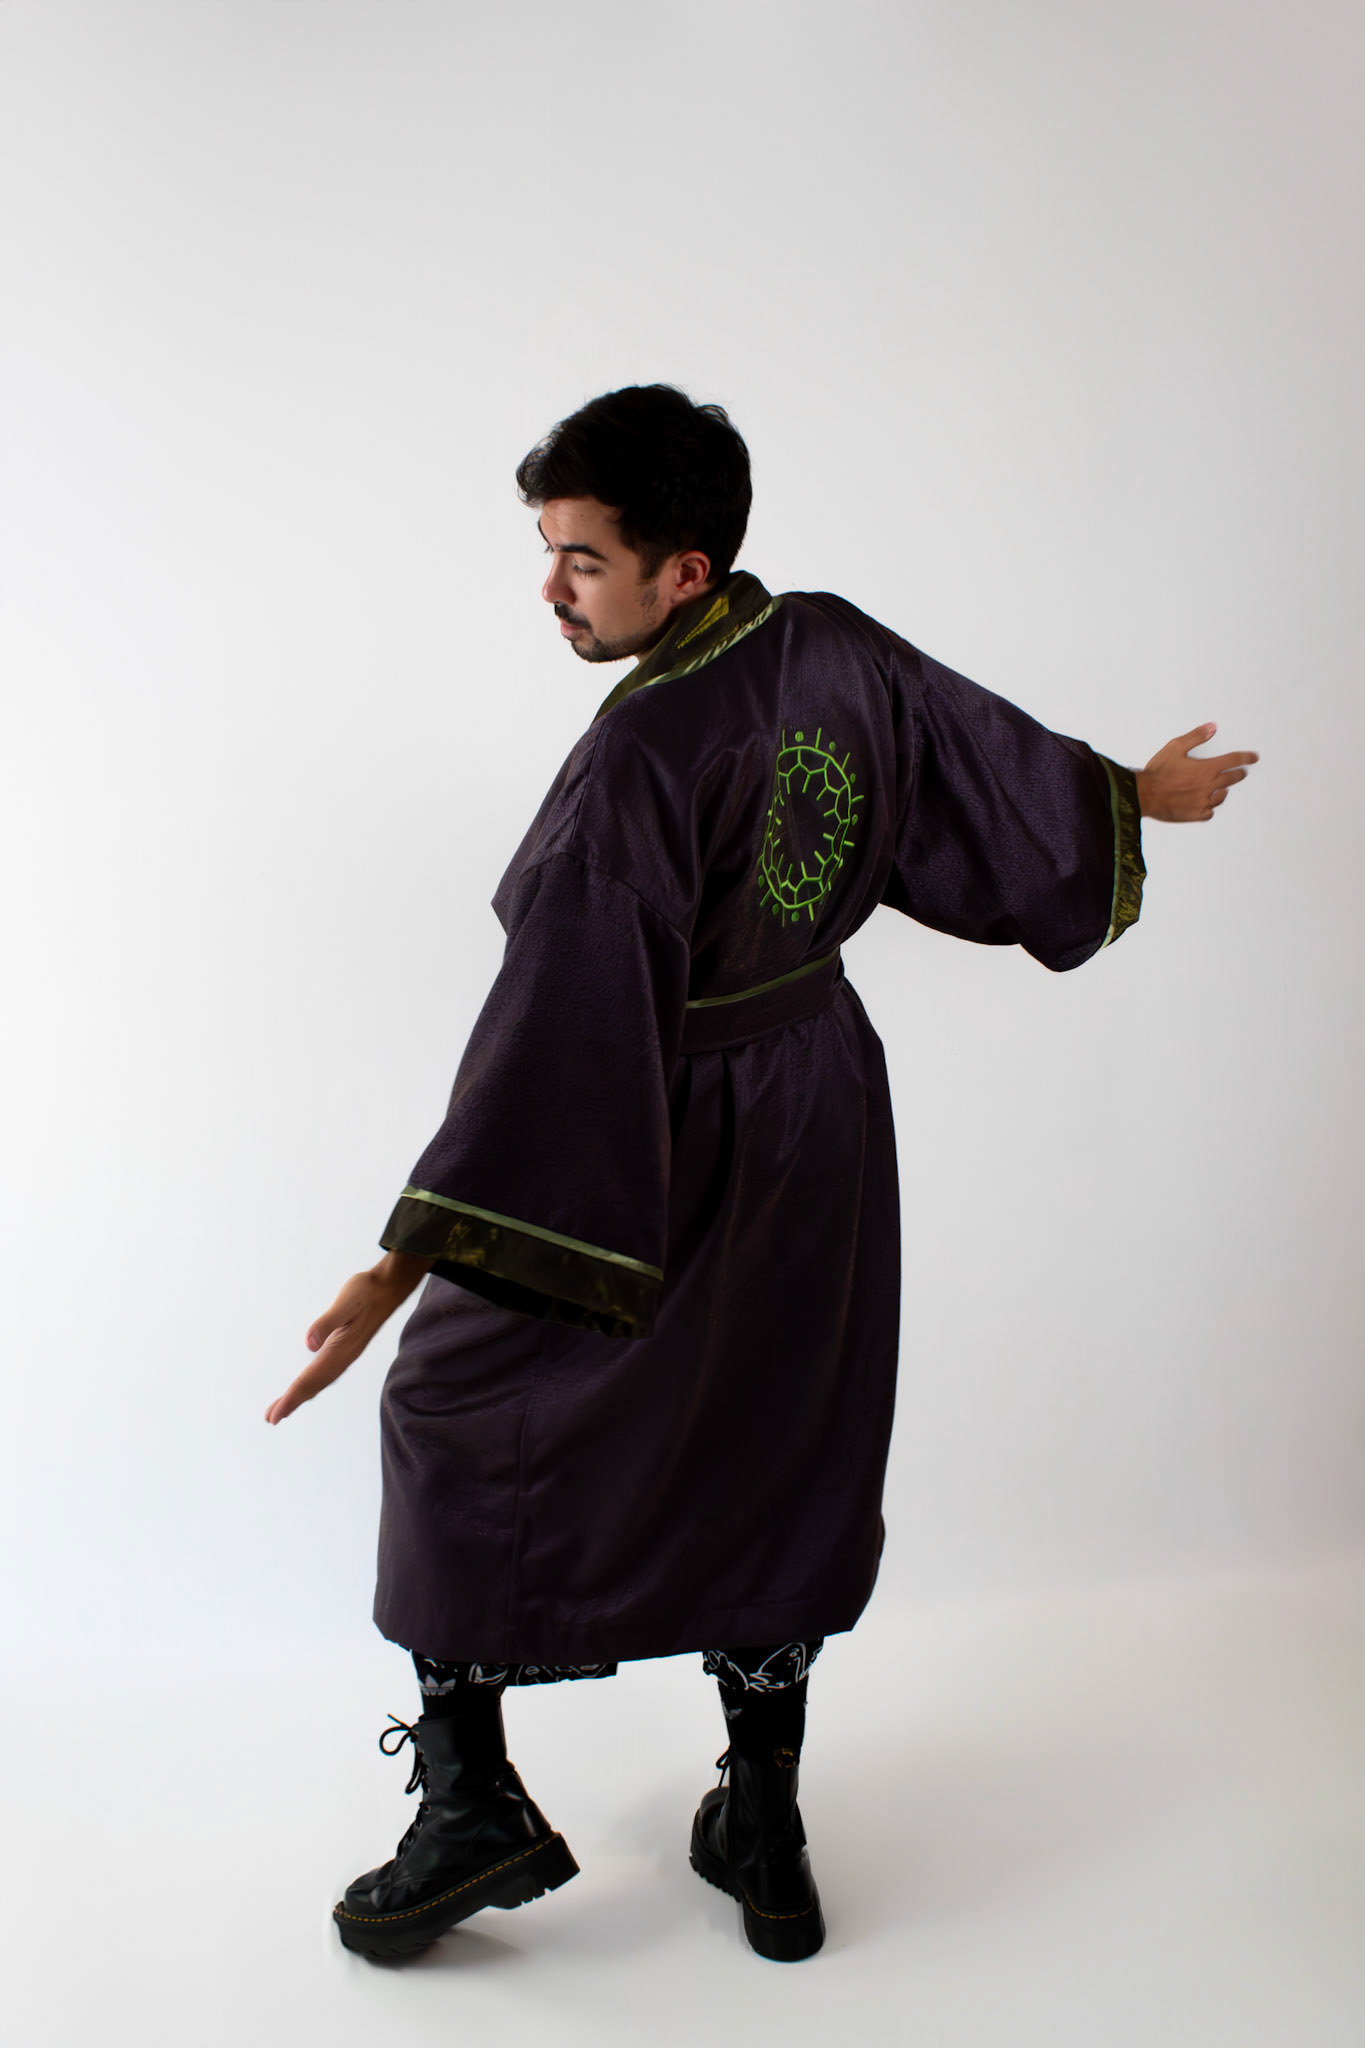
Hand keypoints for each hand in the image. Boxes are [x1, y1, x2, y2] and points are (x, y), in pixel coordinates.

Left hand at [265, 1252, 431, 1424]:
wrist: (390, 1286)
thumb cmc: (367, 1291)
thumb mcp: (346, 1302)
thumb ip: (328, 1322)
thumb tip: (309, 1344)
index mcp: (342, 1349)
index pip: (311, 1378)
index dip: (292, 1397)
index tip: (276, 1414)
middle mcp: (344, 1356)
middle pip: (314, 1385)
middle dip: (292, 1402)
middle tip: (270, 1418)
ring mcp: (346, 1354)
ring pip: (320, 1381)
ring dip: (302, 1396)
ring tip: (283, 1409)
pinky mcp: (347, 1348)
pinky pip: (326, 1374)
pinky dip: (313, 1385)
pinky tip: (307, 1387)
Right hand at [1135, 723, 1258, 821]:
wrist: (1144, 795)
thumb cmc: (1158, 773)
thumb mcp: (1175, 747)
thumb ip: (1196, 737)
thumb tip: (1211, 728)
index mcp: (1207, 768)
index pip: (1234, 760)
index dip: (1246, 757)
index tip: (1253, 758)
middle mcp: (1209, 786)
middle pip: (1233, 779)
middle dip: (1238, 774)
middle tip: (1240, 773)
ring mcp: (1204, 801)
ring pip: (1222, 796)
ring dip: (1223, 790)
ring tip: (1220, 788)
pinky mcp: (1196, 814)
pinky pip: (1210, 812)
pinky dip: (1209, 807)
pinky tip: (1206, 804)